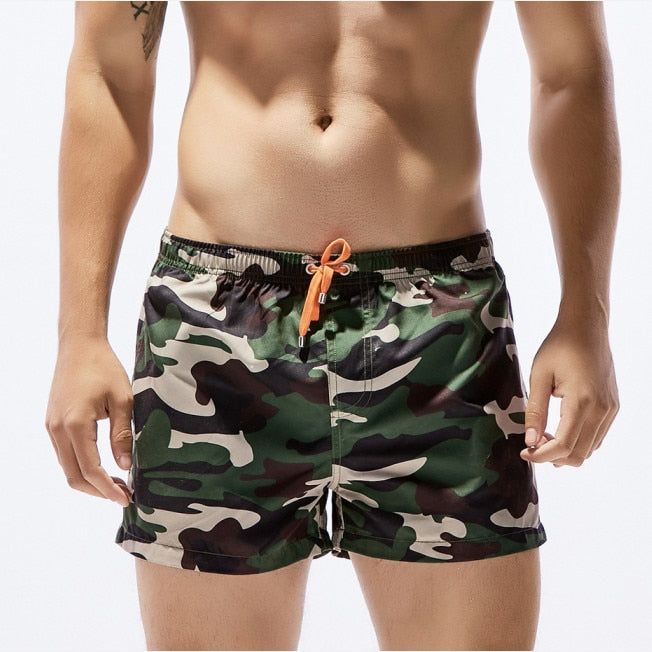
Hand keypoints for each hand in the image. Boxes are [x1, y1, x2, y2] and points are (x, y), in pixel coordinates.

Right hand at [45, 336, 133, 505]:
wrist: (80, 345)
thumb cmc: (104, 367)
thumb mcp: (122, 400)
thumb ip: (122, 435)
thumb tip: (126, 466)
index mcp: (75, 424)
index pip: (90, 469)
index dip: (108, 488)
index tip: (126, 498)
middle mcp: (57, 429)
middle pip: (74, 476)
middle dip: (99, 491)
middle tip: (124, 495)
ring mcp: (52, 427)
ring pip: (67, 467)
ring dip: (90, 481)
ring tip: (118, 484)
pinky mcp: (52, 423)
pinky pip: (65, 454)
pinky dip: (82, 467)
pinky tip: (104, 467)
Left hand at [520, 318, 618, 466]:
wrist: (586, 327)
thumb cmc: (559, 346)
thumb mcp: (538, 376)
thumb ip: (535, 411)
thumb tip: (530, 440)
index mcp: (582, 401)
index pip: (564, 445)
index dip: (542, 456)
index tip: (524, 452)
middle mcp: (602, 409)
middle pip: (579, 454)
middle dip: (553, 457)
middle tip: (531, 444)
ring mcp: (610, 409)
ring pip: (590, 449)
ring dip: (565, 451)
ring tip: (542, 435)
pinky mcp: (612, 406)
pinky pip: (597, 436)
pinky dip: (578, 441)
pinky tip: (558, 429)